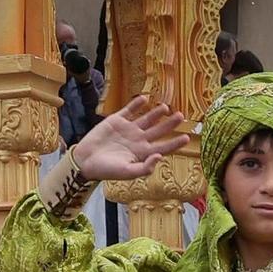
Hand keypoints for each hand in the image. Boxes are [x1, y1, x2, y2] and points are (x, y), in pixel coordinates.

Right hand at [71, 96, 186, 181]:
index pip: (163, 147)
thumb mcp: (127, 173)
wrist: (85, 161)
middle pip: (158, 130)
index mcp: (142, 153)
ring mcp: (128, 130)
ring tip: (166, 107)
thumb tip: (160, 157)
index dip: (175, 143)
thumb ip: (145, 168)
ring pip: (146, 118)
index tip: (187, 137)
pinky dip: (137, 104)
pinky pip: (130, 110)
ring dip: (157, 113)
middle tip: (181, 116)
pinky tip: (145, 98)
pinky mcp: (117, 120)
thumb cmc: (106, 171)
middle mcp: (138, 140)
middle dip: (170, 124)